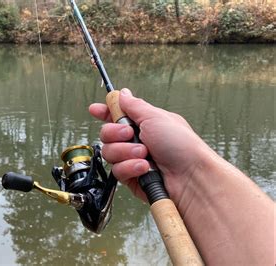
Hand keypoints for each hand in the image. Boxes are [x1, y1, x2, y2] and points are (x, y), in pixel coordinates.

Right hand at [89, 88, 213, 203]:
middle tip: (131, 134)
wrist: (190, 177)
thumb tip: (122, 93)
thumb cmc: (181, 145)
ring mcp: (132, 160)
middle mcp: (136, 141)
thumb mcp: (156, 117)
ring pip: (109, 153)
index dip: (105, 112)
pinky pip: (117, 171)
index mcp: (143, 124)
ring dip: (126, 152)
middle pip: (106, 134)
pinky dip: (130, 167)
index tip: (95, 110)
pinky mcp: (131, 178)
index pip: (117, 115)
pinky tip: (145, 168)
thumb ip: (134, 106)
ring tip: (145, 155)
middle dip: (115, 133)